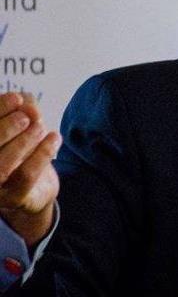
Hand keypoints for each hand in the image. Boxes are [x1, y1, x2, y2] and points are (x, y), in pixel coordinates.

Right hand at [0, 92, 60, 246]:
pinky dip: (42, 154)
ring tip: (39, 127)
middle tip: (25, 117)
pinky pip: (26, 176)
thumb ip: (23, 112)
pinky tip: (54, 137)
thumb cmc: (22, 151)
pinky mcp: (13, 198)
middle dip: (5, 129)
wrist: (34, 189)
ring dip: (23, 142)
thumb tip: (26, 102)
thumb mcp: (22, 128)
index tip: (16, 97)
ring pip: (2, 165)